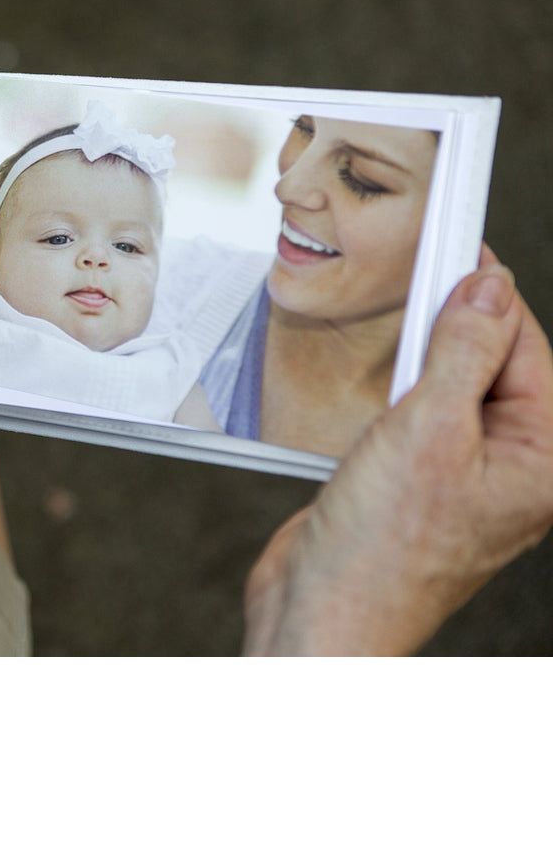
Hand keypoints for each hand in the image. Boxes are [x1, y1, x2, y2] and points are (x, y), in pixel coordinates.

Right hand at [245, 257, 552, 654]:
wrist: (323, 611)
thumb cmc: (383, 548)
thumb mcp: (429, 430)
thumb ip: (463, 352)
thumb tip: (488, 290)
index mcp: (542, 458)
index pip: (526, 347)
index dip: (488, 293)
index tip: (455, 243)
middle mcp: (512, 464)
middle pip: (493, 360)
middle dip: (452, 321)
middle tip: (415, 277)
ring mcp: (464, 471)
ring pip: (452, 383)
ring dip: (422, 354)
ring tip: (394, 333)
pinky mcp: (418, 477)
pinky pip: (420, 411)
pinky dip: (399, 385)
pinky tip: (377, 378)